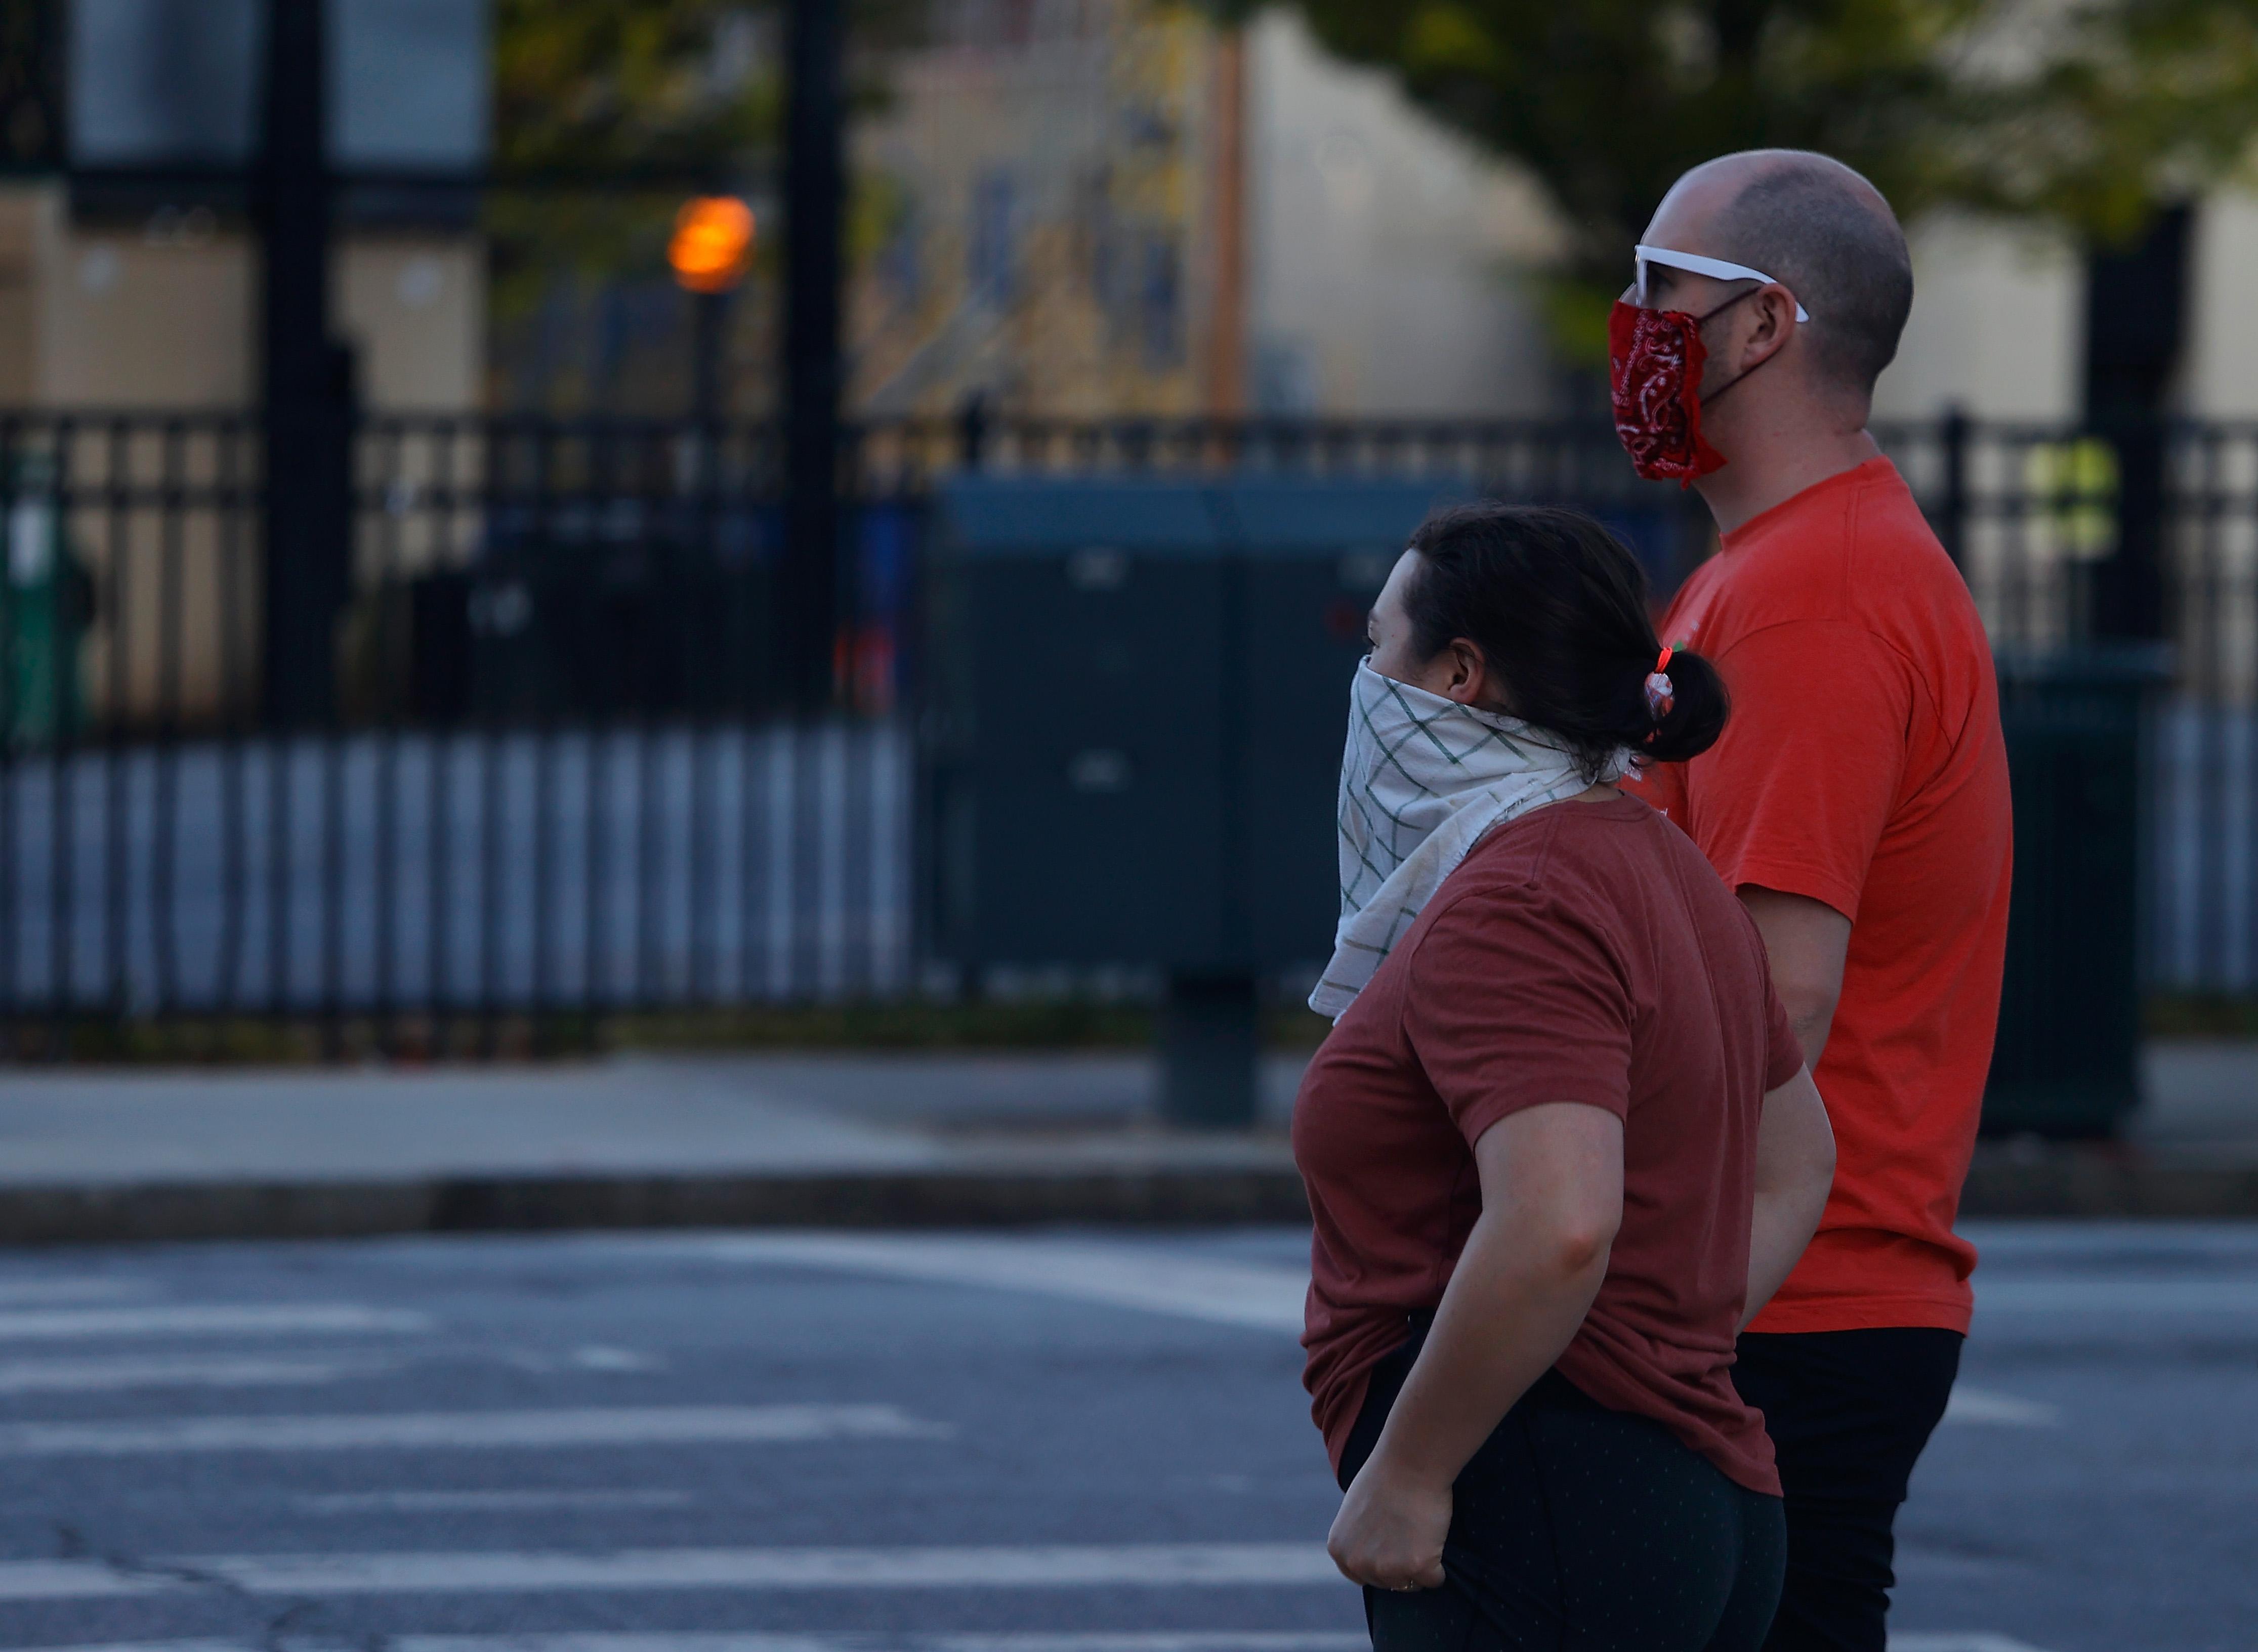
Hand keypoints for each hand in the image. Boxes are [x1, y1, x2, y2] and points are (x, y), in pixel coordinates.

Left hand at [1327, 1454, 1450, 1591]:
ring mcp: (1387, 1567)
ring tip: (1421, 1533)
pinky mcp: (1417, 1566)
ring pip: (1410, 1584)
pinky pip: (1434, 1580)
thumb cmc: (1384, 1477)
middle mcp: (1358, 1563)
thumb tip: (1370, 1552)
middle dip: (1399, 1565)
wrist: (1410, 1462)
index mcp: (1339, 1549)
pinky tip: (1435, 1539)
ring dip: (1419, 1565)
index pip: (1360, 1576)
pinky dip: (1439, 1566)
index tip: (1390, 1545)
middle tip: (1409, 1534)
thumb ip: (1358, 1537)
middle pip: (1386, 1582)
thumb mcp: (1354, 1510)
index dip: (1379, 1562)